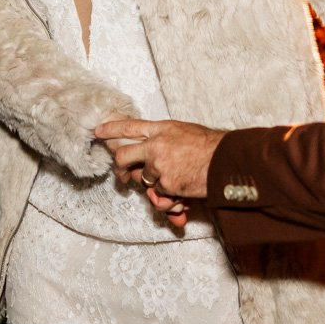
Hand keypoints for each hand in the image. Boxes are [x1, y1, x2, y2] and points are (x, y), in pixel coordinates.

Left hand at [95, 118, 225, 228]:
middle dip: (120, 167)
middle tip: (122, 176)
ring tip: (174, 184)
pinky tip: (182, 194)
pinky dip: (168, 197)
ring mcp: (158, 165)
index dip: (111, 129)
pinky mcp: (165, 183)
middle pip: (123, 155)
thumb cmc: (212, 147)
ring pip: (143, 179)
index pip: (129, 126)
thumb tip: (149, 155)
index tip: (98, 132)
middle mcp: (156, 145)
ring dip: (155, 185)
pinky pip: (158, 194)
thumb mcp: (186, 133)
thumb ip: (166, 140)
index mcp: (162, 129)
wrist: (226, 161)